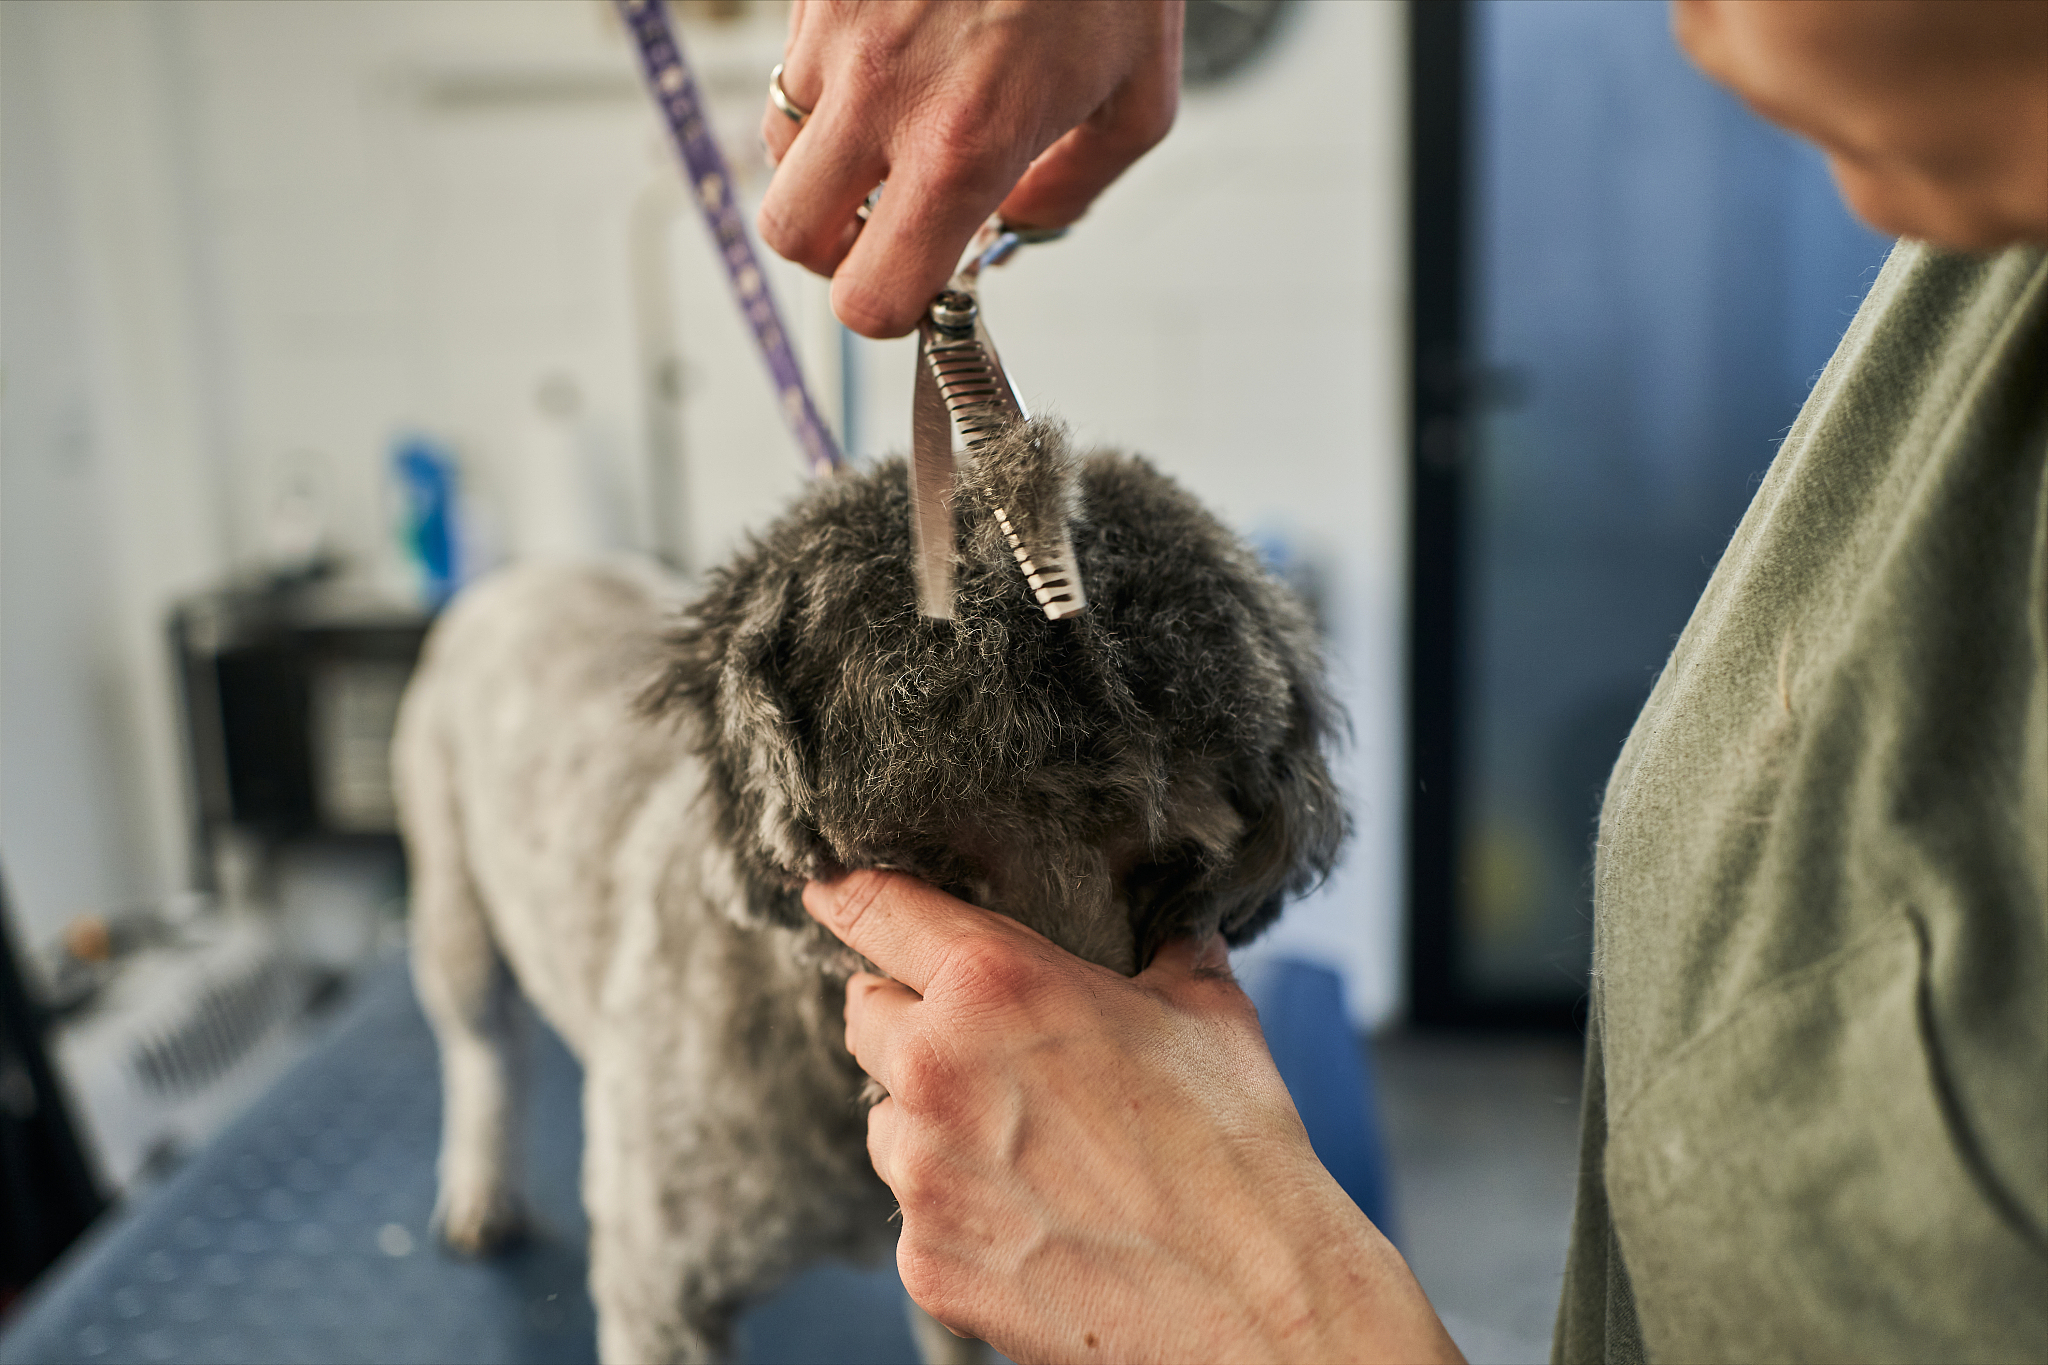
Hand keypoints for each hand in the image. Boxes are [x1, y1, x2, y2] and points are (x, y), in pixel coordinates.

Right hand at [758, 0, 1182, 336]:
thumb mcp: (1138, 97)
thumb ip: (1075, 188)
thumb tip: (1020, 228)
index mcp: (963, 147)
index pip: (872, 296)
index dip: (893, 310)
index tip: (924, 288)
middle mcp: (882, 97)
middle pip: (791, 238)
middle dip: (837, 251)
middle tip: (889, 229)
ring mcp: (836, 34)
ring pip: (779, 153)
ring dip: (827, 170)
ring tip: (891, 139)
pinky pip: (791, 70)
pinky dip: (827, 91)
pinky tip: (889, 63)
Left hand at [804, 870, 1462, 1364]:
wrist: (1251, 1294)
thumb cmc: (1233, 1145)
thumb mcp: (1208, 1011)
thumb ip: (1169, 955)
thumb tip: (1178, 929)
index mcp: (995, 982)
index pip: (875, 909)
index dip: (847, 894)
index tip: (828, 891)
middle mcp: (936, 1067)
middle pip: (864, 1016)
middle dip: (905, 1019)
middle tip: (972, 1045)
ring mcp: (922, 1172)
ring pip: (884, 1121)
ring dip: (929, 1122)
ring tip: (1021, 1146)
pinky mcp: (926, 1259)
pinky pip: (914, 1214)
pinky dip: (956, 1211)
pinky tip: (1032, 1218)